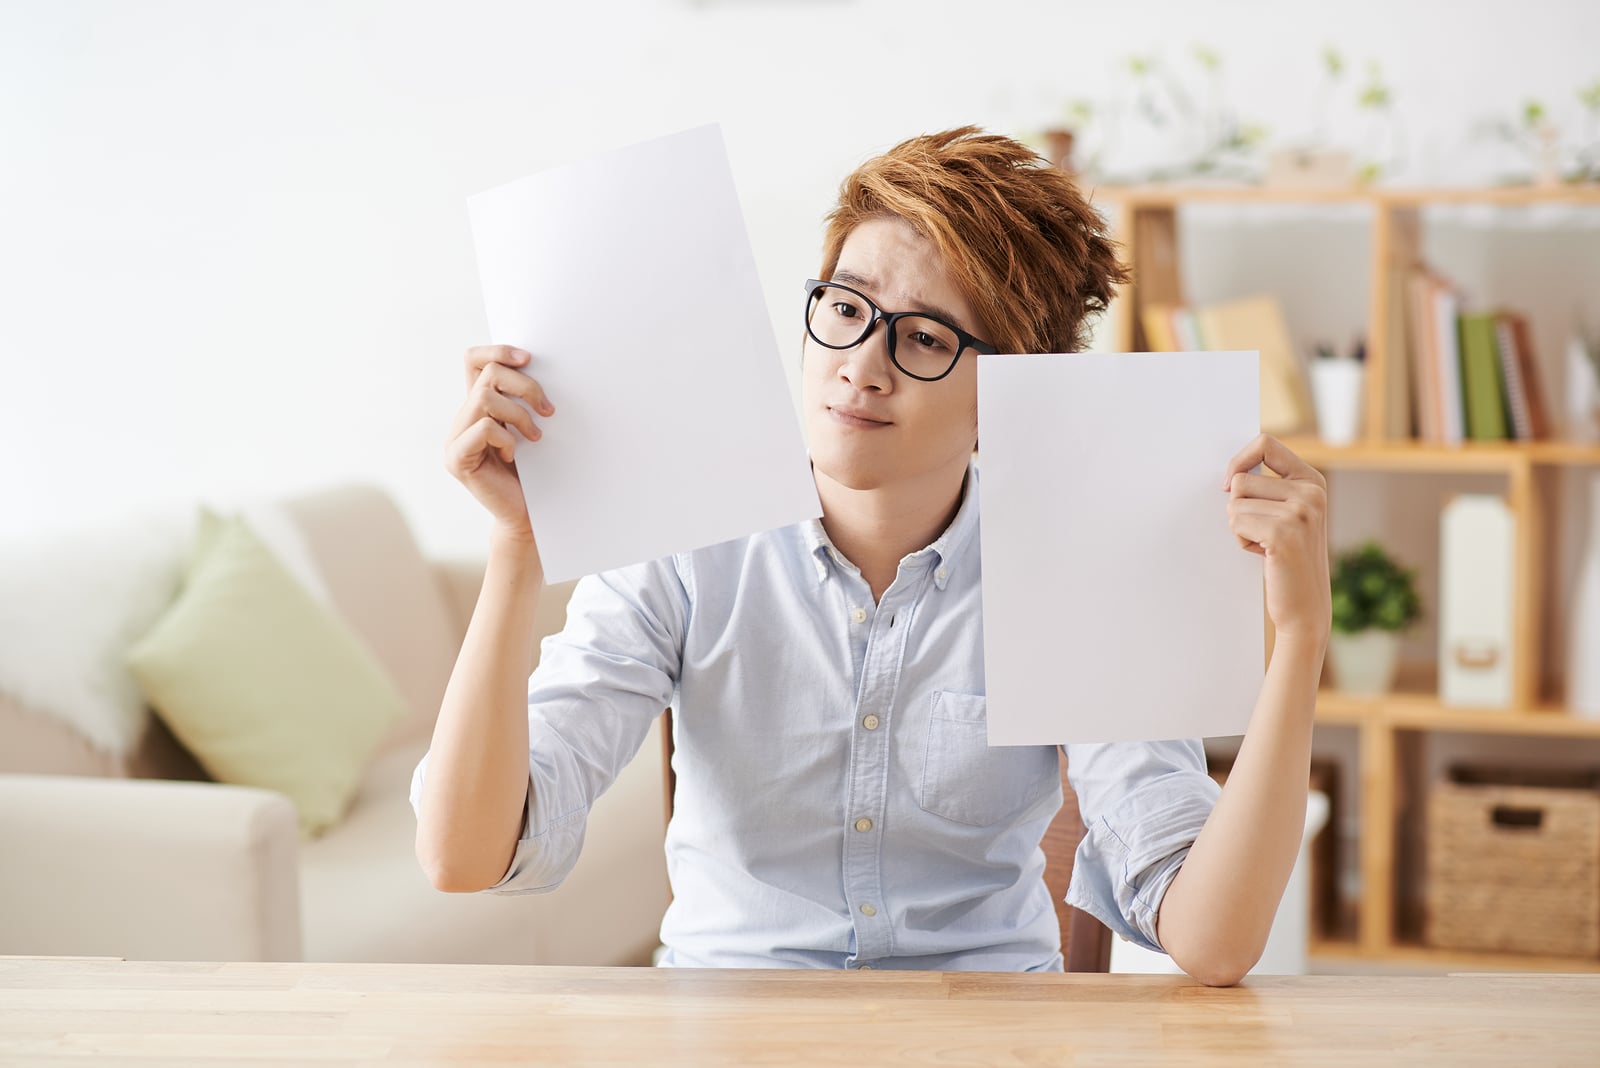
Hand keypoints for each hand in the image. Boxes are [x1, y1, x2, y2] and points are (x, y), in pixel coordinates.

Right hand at [444, 345, 553, 545]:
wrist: (528, 515)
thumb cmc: (535, 472)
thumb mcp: (531, 427)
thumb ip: (523, 399)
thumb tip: (538, 365)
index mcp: (477, 406)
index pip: (473, 360)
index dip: (498, 350)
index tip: (529, 359)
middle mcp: (461, 418)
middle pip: (487, 373)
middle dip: (525, 385)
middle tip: (548, 409)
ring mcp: (455, 438)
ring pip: (485, 397)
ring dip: (520, 414)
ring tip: (536, 437)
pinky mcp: (457, 459)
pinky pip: (485, 428)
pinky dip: (508, 437)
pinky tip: (515, 455)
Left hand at [1222, 434, 1329, 645]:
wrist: (1305, 606)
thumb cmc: (1287, 559)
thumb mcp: (1288, 515)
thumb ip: (1269, 488)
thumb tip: (1230, 473)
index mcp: (1312, 481)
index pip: (1265, 444)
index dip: (1239, 460)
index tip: (1229, 484)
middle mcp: (1311, 492)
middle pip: (1242, 479)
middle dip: (1238, 508)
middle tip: (1262, 533)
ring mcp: (1300, 511)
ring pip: (1235, 502)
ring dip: (1240, 527)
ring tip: (1265, 545)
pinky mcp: (1284, 532)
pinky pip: (1236, 522)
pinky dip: (1241, 541)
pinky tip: (1264, 555)